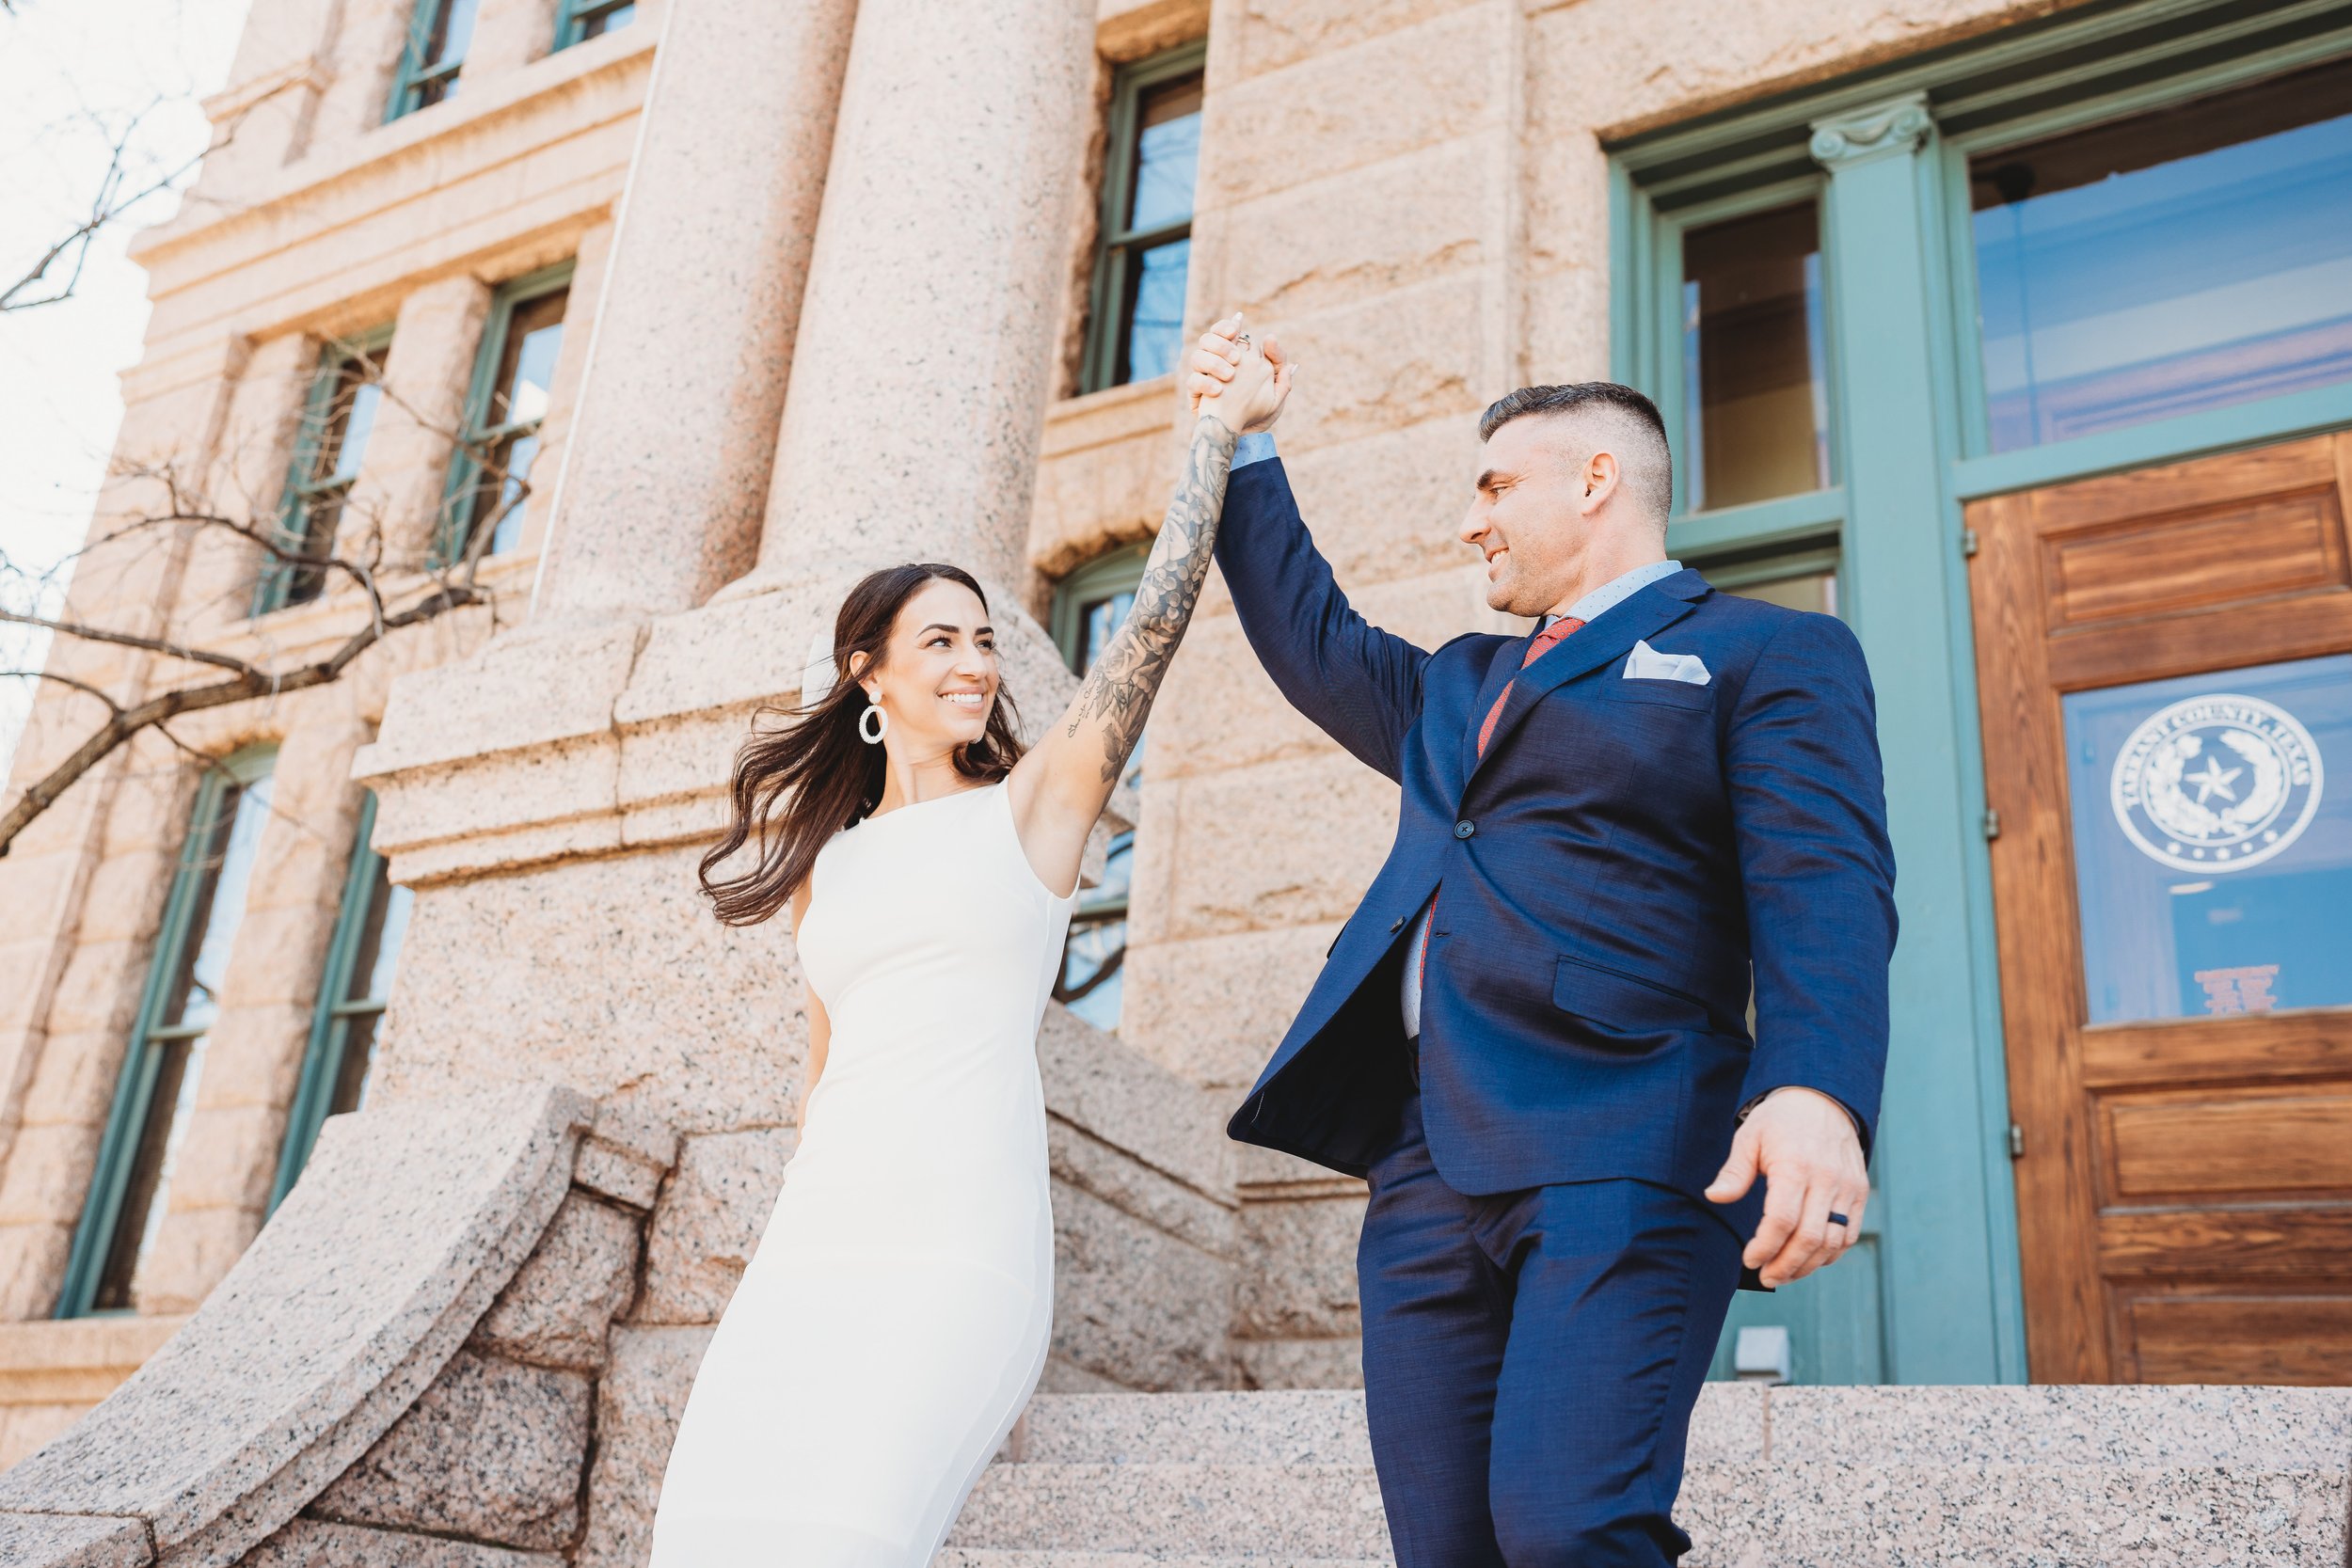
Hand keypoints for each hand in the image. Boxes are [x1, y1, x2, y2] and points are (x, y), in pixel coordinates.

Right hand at [1186, 311, 1292, 432]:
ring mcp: (1205, 378)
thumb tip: (1271, 339)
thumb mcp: (1276, 395)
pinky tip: (1218, 391)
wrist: (1243, 441)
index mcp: (1237, 358)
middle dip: (1220, 344)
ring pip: (1197, 356)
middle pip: (1208, 339)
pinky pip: (1193, 382)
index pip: (1227, 332)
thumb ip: (1279, 369)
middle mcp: (1217, 364)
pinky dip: (1204, 384)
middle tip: (1235, 358)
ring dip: (1213, 362)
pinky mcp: (1196, 395)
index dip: (1228, 326)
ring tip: (1229, 375)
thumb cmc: (1260, 416)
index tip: (1235, 330)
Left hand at [1704, 1086, 1867, 1287]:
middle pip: (1809, 1238)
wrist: (1823, 1099)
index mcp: (1795, 1166)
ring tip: (1783, 1274)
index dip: (1765, 1247)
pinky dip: (1830, 1254)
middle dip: (1785, 1265)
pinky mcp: (1859, 1192)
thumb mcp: (1750, 1137)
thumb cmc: (1779, 1120)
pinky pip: (1849, 1234)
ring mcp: (1848, 1188)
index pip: (1782, 1220)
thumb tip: (1714, 1196)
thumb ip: (1735, 1171)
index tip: (1749, 1259)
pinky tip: (1809, 1261)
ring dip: (1808, 1266)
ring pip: (1832, 1242)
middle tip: (1766, 1277)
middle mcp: (1826, 1180)